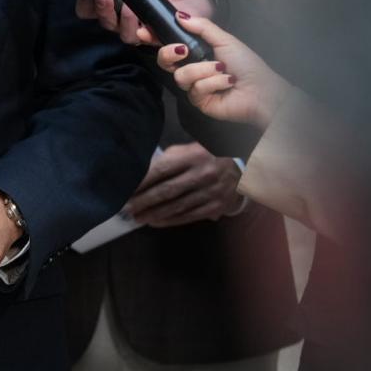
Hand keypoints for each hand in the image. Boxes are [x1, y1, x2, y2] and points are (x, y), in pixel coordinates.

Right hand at [76, 0, 212, 44]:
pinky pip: (146, 42)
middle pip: (103, 20)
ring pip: (121, 33)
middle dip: (99, 9)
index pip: (92, 4)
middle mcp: (126, 14)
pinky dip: (143, 36)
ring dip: (121, 22)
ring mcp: (141, 26)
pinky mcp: (158, 36)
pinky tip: (145, 29)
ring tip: (127, 10)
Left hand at [126, 143, 242, 226]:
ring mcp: (210, 192)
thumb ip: (169, 160)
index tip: (127, 189)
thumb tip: (143, 175)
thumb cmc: (208, 156)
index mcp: (193, 155)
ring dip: (153, 214)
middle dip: (143, 201)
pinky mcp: (216, 207)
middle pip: (166, 190)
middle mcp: (202, 174)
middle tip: (127, 208)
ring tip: (137, 218)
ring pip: (176, 206)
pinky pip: (188, 216)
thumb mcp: (189, 149)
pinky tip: (155, 222)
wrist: (244, 166)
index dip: (142, 182)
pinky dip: (169, 220)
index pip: (161, 170)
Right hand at [154, 15, 291, 129]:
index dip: (154, 38)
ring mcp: (193, 86)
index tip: (144, 31)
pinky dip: (214, 82)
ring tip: (222, 70)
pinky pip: (195, 89)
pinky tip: (227, 83)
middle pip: (164, 60)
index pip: (169, 44)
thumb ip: (201, 27)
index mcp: (195, 52)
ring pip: (181, 75)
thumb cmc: (247, 64)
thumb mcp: (224, 39)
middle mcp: (191, 68)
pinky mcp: (198, 101)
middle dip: (169, 52)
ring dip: (204, 70)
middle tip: (183, 50)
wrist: (262, 89)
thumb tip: (179, 15)